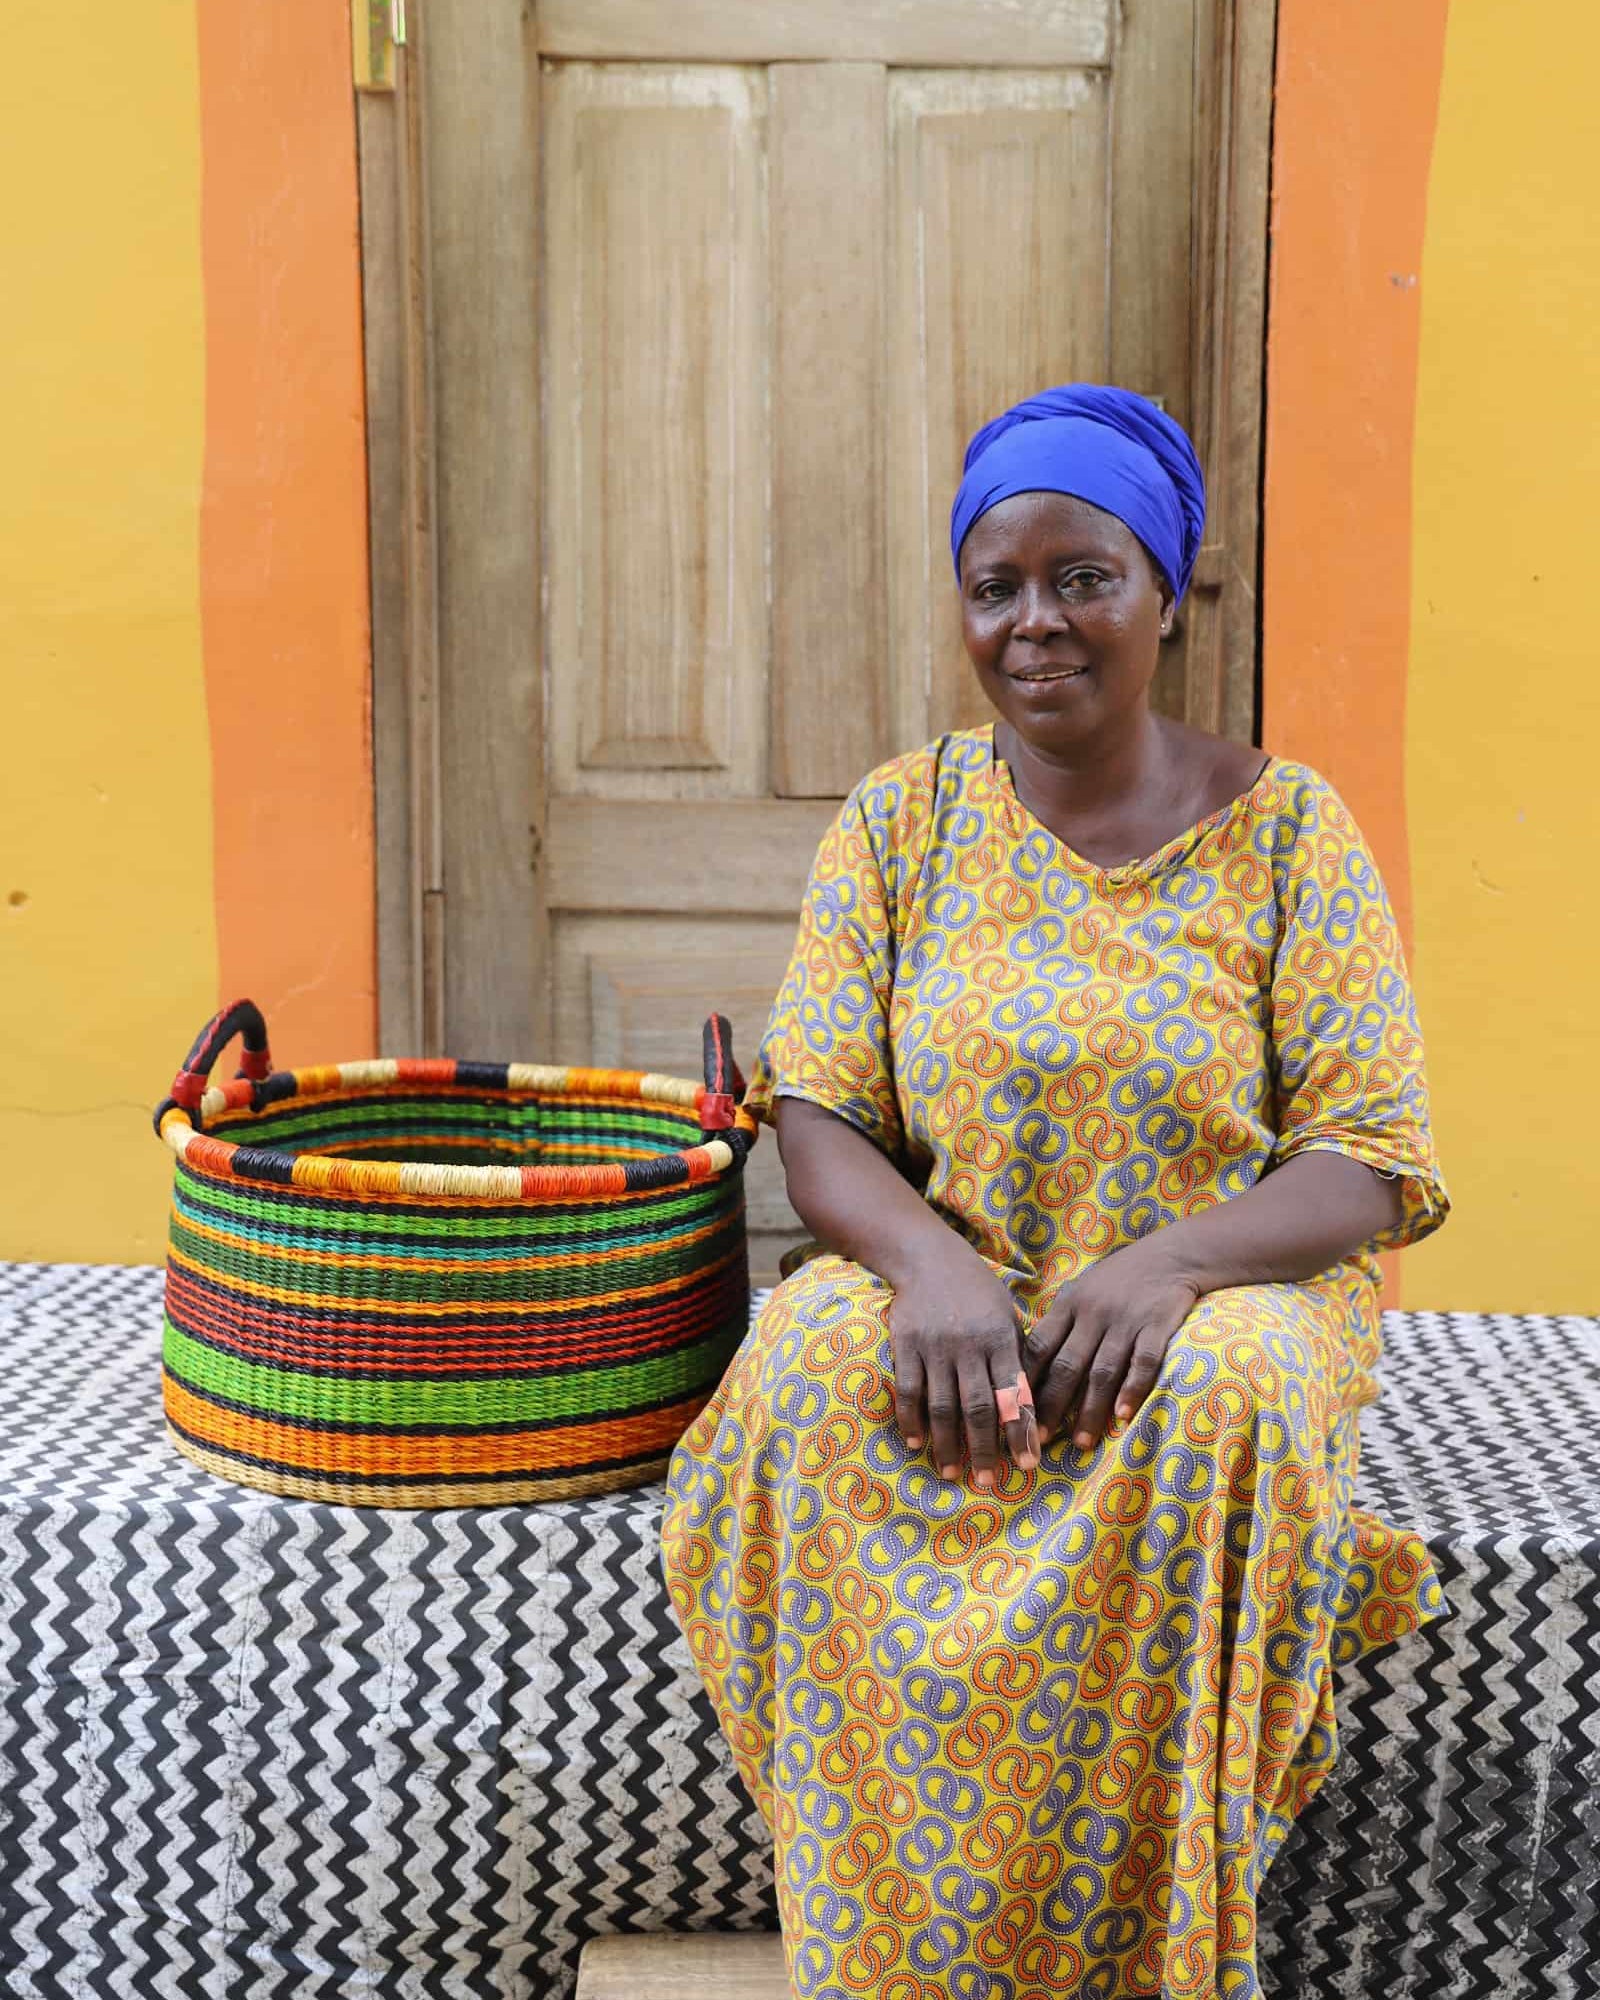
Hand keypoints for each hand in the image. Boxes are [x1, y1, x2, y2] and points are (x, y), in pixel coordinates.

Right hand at [888, 1248, 1039, 1486]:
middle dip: (984, 1447)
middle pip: (978, 1406)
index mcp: (1000, 1338)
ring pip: (942, 1405)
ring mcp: (934, 1347)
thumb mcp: (1006, 1313)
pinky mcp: (905, 1345)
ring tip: (952, 1473)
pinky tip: (918, 1443)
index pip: (1013, 1393)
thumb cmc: (977, 1289)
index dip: (1020, 1431)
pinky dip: (912, 1419)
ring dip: (947, 1443)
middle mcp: (968, 1346)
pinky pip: (908, 1390)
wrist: (927, 1257)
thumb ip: (1017, 1354)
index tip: (1028, 1463)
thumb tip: (1032, 1402)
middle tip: (987, 1480)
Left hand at [1021, 1240, 1200, 1449]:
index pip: (1038, 1348)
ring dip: (1090, 1410)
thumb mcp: (1081, 1292)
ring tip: (1081, 1442)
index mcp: (1068, 1305)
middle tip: (1040, 1440)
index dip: (1025, 1382)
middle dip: (1052, 1406)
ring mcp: (1125, 1320)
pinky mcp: (1157, 1326)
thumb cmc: (1119, 1279)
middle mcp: (1093, 1314)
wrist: (1170, 1255)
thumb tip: (1030, 1368)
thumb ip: (1060, 1326)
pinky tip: (1123, 1416)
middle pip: (1067, 1366)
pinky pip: (1143, 1362)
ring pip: (1102, 1371)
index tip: (1014, 1414)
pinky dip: (1132, 1390)